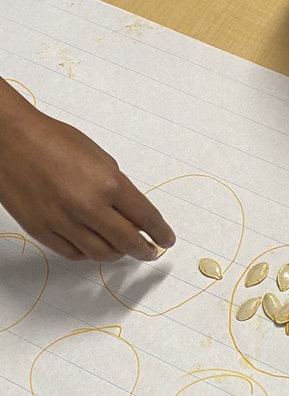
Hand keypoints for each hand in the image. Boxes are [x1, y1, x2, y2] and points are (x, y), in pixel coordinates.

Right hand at [0, 82, 174, 261]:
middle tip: (151, 251)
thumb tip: (133, 214)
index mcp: (108, 184)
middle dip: (144, 250)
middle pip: (127, 242)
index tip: (166, 239)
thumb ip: (118, 188)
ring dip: (118, 254)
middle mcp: (88, 206)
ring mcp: (63, 222)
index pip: (146, 218)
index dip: (160, 232)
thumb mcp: (100, 158)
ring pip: (101, 254)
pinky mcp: (42, 231)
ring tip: (124, 249)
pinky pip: (74, 253)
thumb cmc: (53, 141)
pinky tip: (95, 247)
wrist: (11, 140)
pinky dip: (89, 253)